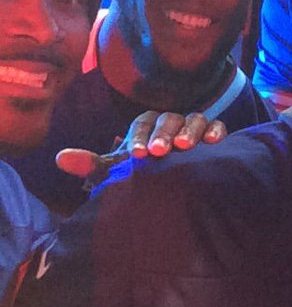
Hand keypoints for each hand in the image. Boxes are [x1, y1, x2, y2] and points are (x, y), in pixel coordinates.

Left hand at [55, 113, 226, 185]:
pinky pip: (216, 127)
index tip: (137, 155)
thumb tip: (60, 158)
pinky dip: (215, 131)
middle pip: (167, 119)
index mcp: (146, 129)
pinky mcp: (213, 136)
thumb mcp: (119, 172)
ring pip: (193, 119)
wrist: (176, 187)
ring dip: (189, 130)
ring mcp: (192, 128)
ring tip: (185, 146)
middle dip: (162, 133)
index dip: (139, 137)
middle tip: (159, 151)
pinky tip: (214, 142)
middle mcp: (169, 124)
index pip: (142, 124)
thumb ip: (94, 165)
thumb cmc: (144, 175)